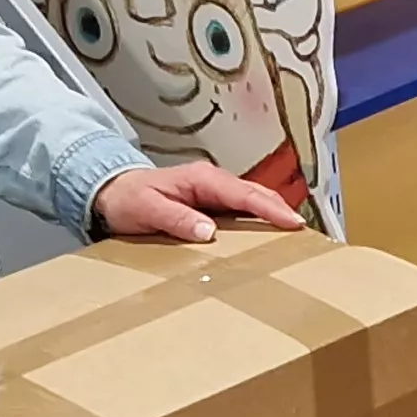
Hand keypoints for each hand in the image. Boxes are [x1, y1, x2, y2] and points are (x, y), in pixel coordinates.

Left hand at [93, 161, 304, 242]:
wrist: (111, 193)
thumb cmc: (129, 199)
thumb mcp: (147, 209)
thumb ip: (177, 219)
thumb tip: (209, 232)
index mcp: (202, 179)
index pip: (244, 194)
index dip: (270, 208)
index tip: (292, 222)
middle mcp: (213, 182)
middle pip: (256, 196)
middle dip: (281, 211)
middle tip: (305, 234)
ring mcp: (213, 193)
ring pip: (252, 203)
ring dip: (273, 216)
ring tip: (296, 237)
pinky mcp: (211, 205)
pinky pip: (241, 212)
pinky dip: (259, 221)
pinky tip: (269, 237)